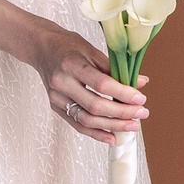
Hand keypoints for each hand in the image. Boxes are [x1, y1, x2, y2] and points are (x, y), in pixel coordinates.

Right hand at [33, 25, 148, 142]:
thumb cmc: (68, 46)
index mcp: (72, 64)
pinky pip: (77, 124)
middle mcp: (61, 83)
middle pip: (95, 106)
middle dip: (122, 113)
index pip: (101, 84)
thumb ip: (114, 69)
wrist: (41, 48)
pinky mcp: (56, 107)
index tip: (140, 99)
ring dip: (112, 126)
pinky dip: (96, 133)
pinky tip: (112, 137)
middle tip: (142, 114)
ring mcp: (57, 98)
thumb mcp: (91, 50)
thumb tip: (141, 83)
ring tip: (132, 126)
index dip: (123, 94)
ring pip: (87, 120)